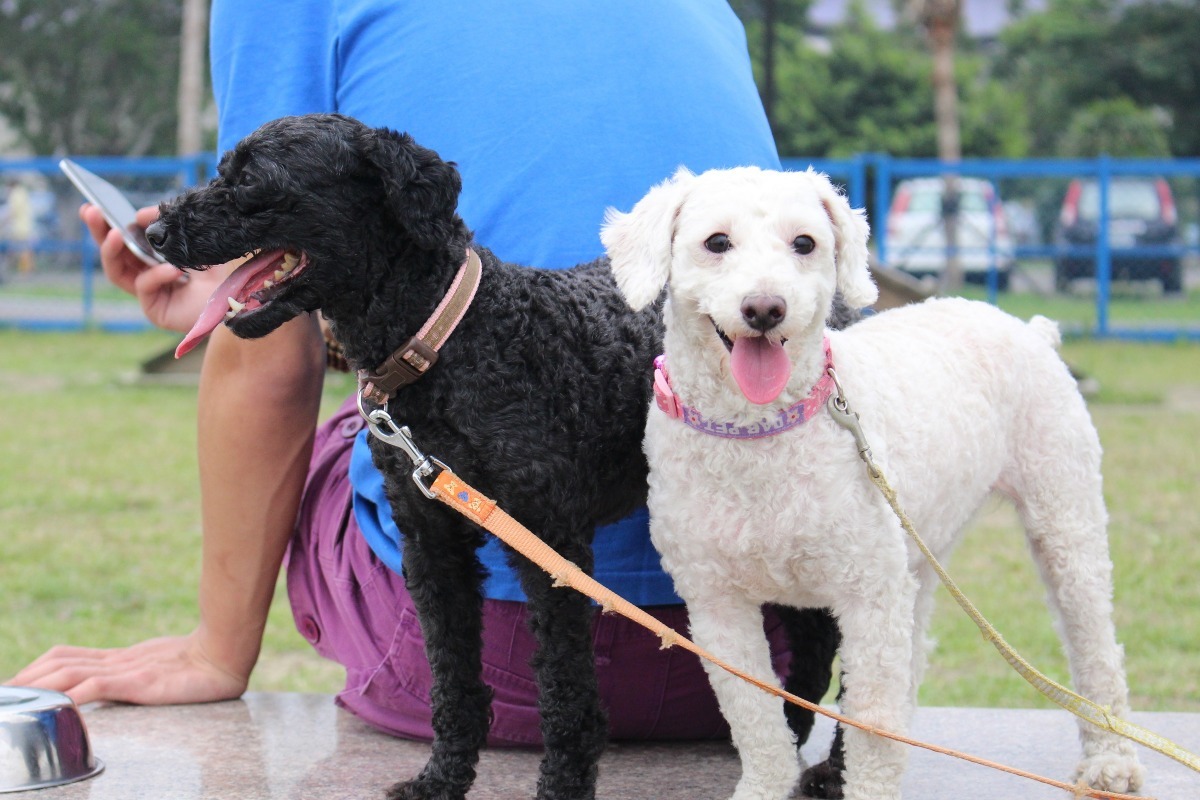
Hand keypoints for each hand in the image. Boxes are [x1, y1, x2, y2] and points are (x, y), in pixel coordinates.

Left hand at [8, 631, 249, 706]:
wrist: (228, 655)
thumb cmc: (205, 666)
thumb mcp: (163, 673)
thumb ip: (141, 677)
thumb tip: (115, 688)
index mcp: (122, 660)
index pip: (68, 656)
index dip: (39, 667)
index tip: (18, 682)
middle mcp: (119, 661)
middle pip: (60, 662)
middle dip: (28, 677)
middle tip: (7, 691)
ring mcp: (128, 670)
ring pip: (70, 671)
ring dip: (39, 684)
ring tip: (17, 695)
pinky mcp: (138, 681)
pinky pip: (97, 686)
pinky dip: (71, 695)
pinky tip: (57, 704)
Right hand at [81, 203, 223, 333]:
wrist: (242, 297)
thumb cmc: (221, 268)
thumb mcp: (193, 239)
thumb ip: (168, 225)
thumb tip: (139, 216)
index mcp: (155, 257)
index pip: (125, 240)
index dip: (106, 224)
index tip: (92, 204)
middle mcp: (148, 275)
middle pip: (113, 255)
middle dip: (100, 232)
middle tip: (91, 212)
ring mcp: (150, 294)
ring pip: (117, 272)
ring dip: (114, 251)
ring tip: (117, 234)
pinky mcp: (155, 311)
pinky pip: (145, 288)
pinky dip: (156, 276)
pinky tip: (173, 270)